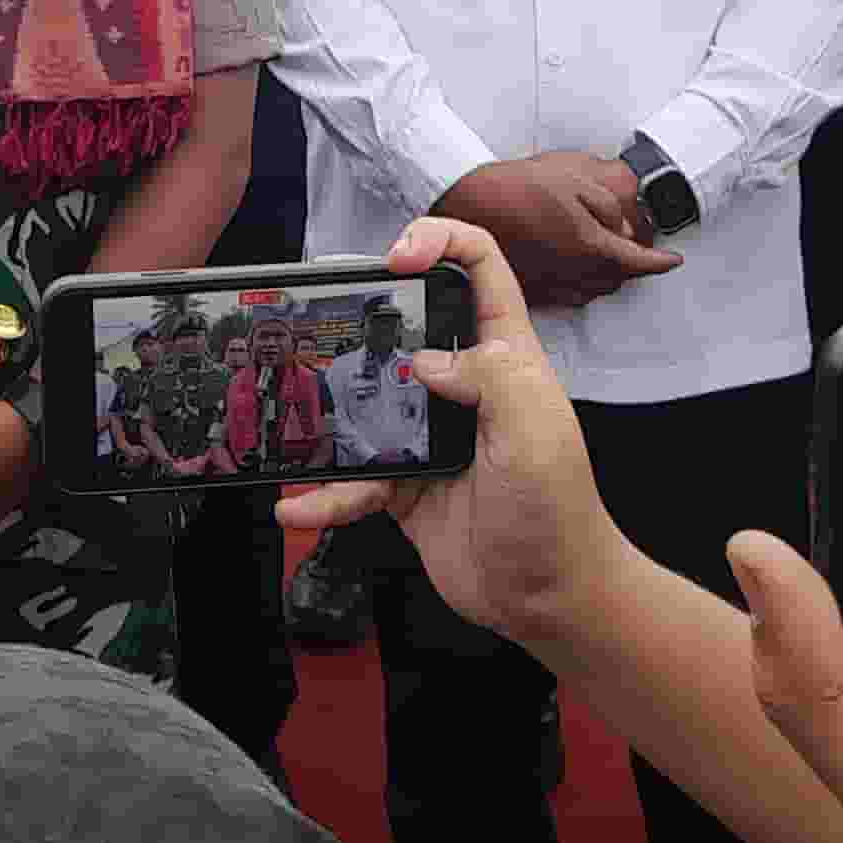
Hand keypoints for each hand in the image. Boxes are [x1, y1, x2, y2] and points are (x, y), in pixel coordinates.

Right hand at [277, 217, 629, 646]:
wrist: (549, 599)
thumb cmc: (557, 511)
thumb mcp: (535, 430)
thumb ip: (489, 378)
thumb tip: (426, 360)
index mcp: (504, 356)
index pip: (480, 270)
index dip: (441, 243)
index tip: (396, 257)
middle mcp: (462, 386)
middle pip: (407, 326)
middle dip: (362, 317)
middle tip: (317, 321)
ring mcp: (429, 435)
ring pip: (367, 402)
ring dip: (326, 411)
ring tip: (285, 412)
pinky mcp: (406, 485)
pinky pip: (354, 479)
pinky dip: (325, 494)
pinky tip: (298, 506)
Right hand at [431, 150, 682, 308]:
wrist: (467, 204)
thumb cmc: (515, 188)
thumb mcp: (574, 179)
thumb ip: (608, 207)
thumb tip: (622, 228)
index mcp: (589, 245)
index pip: (639, 261)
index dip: (660, 262)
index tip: (672, 261)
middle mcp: (573, 272)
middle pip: (618, 279)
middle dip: (632, 266)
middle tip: (637, 252)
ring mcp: (551, 284)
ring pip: (594, 290)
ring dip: (607, 276)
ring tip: (604, 256)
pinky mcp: (531, 288)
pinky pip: (569, 296)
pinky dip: (580, 284)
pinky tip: (573, 267)